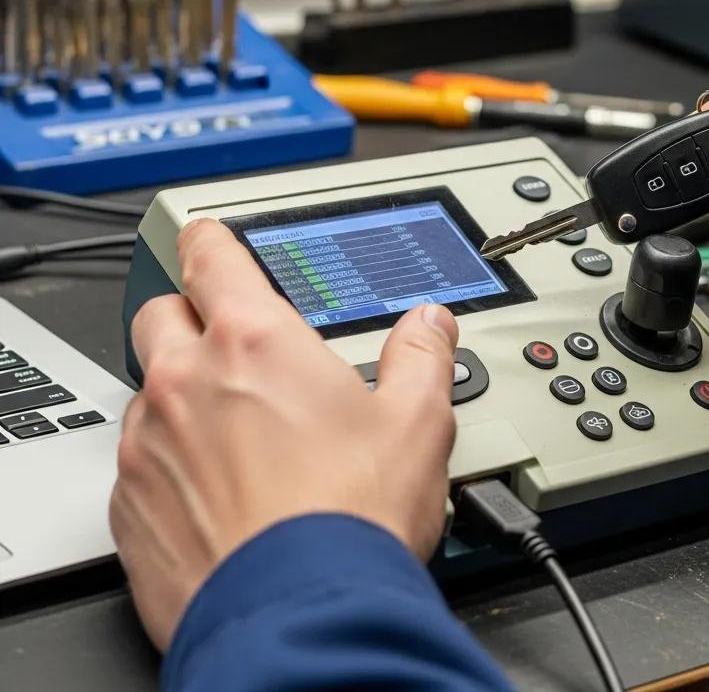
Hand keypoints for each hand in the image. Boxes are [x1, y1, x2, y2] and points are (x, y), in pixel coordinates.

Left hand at [111, 219, 459, 651]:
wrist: (302, 618)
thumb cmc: (349, 519)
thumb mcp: (416, 423)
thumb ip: (421, 358)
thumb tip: (429, 327)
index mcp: (254, 341)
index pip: (211, 256)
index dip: (211, 240)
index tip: (212, 240)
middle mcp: (187, 382)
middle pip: (161, 314)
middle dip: (191, 318)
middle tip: (234, 346)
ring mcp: (148, 445)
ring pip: (146, 392)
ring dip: (180, 397)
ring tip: (236, 435)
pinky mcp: (131, 508)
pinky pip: (136, 463)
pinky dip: (166, 462)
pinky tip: (216, 493)